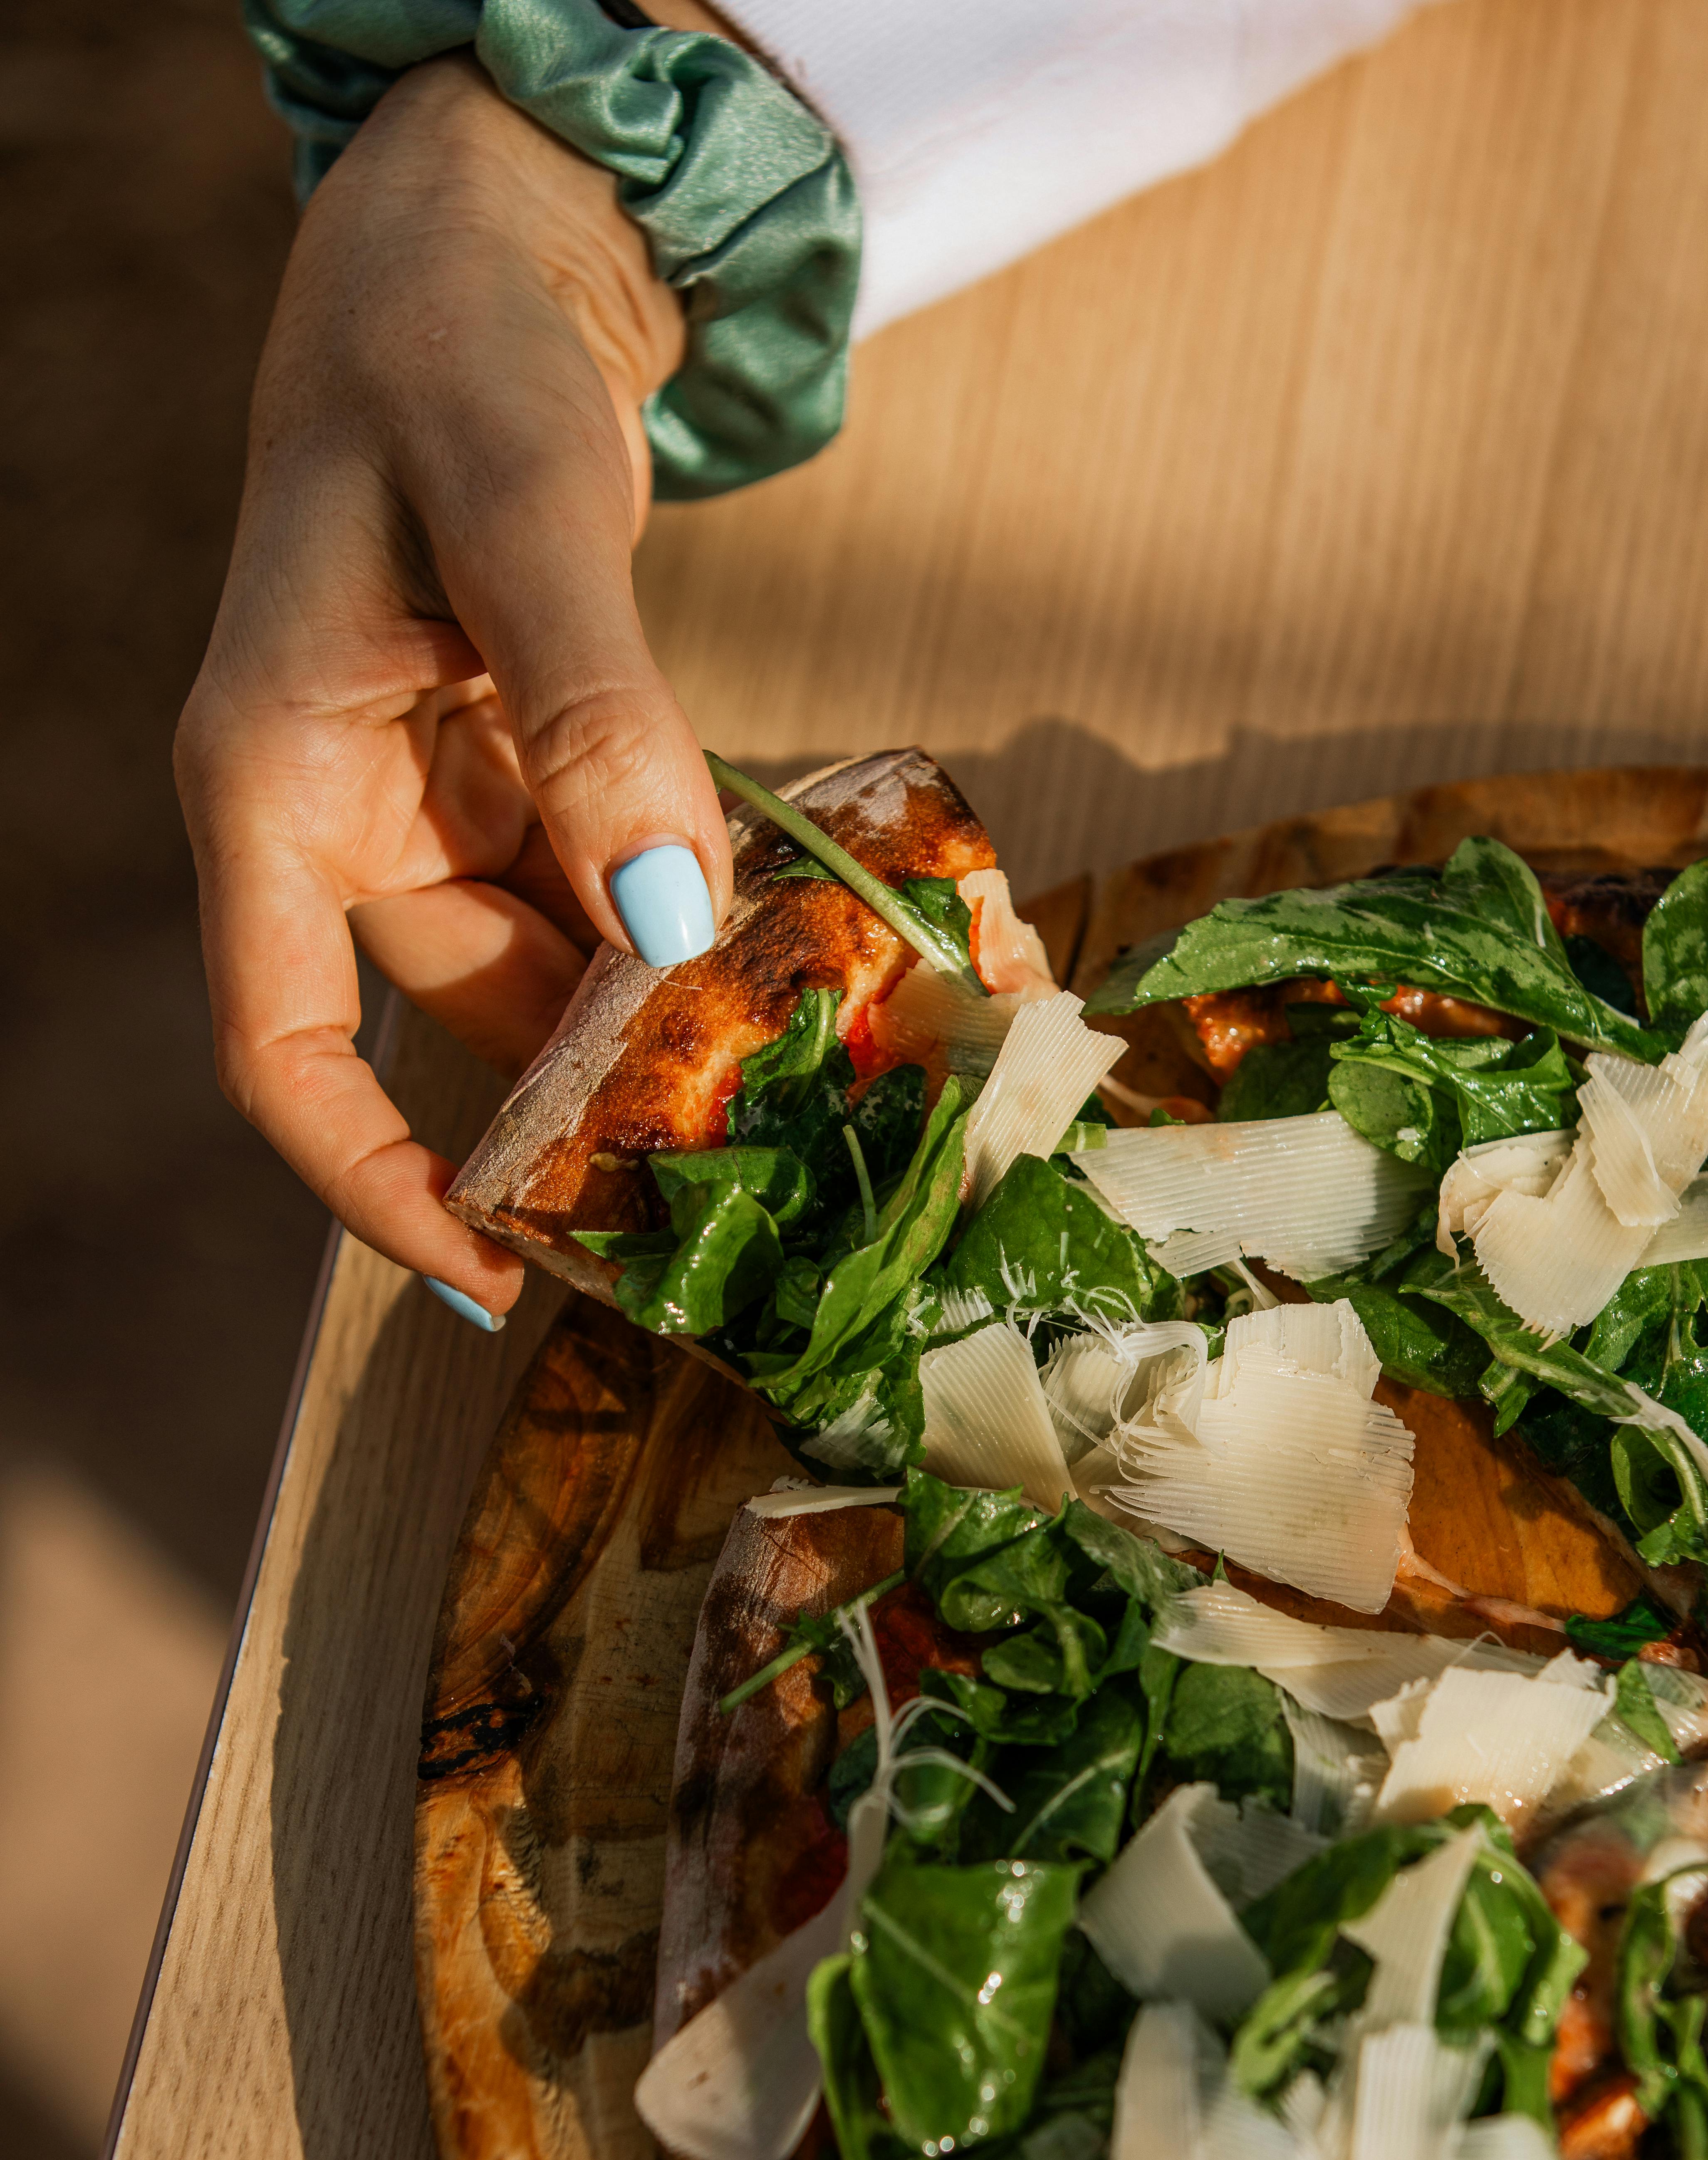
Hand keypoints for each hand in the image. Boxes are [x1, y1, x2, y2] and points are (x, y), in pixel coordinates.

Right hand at [176, 56, 731, 1321]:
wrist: (479, 254)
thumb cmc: (452, 350)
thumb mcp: (516, 510)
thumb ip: (589, 709)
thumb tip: (662, 917)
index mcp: (275, 777)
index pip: (284, 1043)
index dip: (371, 1179)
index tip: (483, 1275)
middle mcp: (341, 810)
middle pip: (460, 1015)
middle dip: (587, 1099)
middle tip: (741, 1169)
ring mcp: (432, 793)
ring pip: (545, 959)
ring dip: (654, 1014)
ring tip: (792, 1069)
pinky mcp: (513, 763)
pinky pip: (596, 882)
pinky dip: (676, 921)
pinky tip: (777, 950)